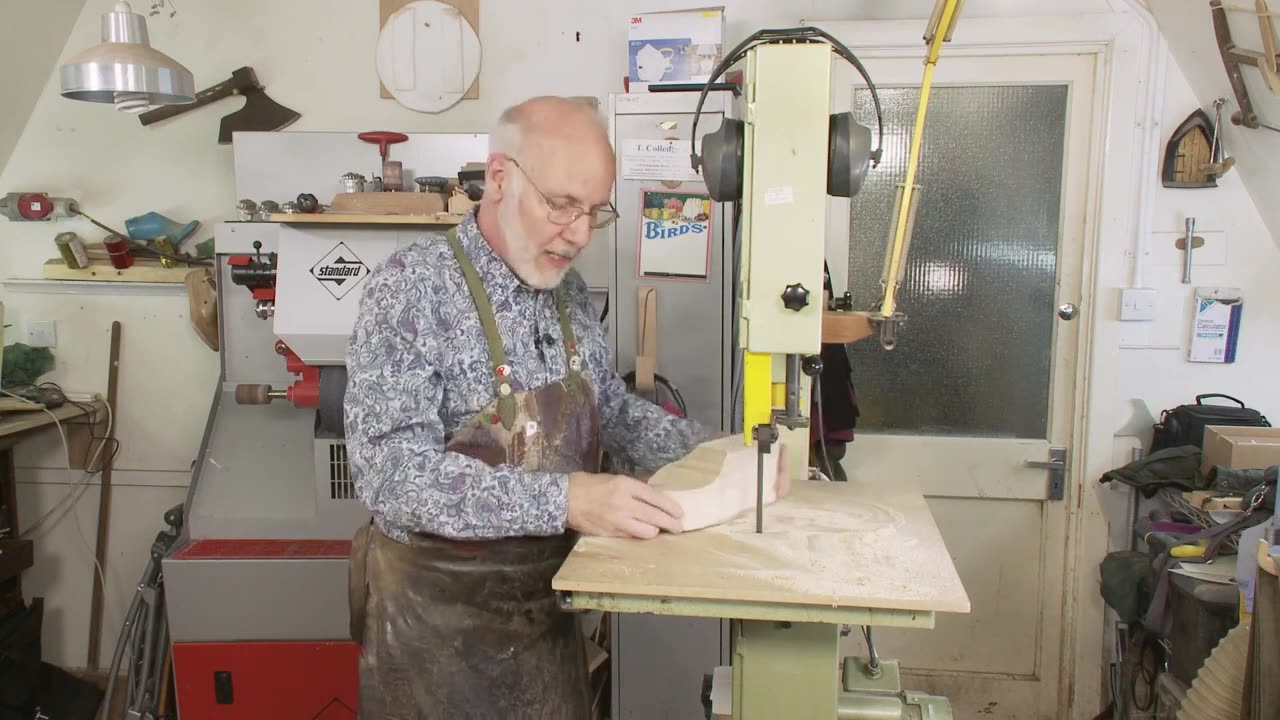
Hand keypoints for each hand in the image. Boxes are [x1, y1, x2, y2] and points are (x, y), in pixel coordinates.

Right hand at [567, 472, 683, 538]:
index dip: (671, 507)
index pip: (656, 498)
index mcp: (625, 486)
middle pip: (656, 517)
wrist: (566, 499)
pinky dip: (639, 535)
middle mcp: (624, 503)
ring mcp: (617, 521)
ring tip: (659, 530)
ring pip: (647, 531)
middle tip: (680, 526)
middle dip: (671, 523)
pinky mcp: (611, 534)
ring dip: (655, 531)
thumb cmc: (590, 485)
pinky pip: (632, 537)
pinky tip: (642, 532)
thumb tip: (655, 497)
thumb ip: (634, 489)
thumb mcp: (615, 479)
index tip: (680, 512)